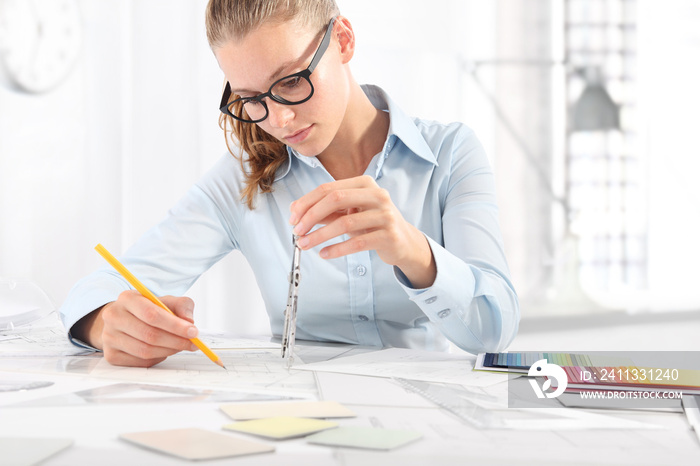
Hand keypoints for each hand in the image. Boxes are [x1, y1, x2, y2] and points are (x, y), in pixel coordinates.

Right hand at [73, 291, 198, 367]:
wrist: (124, 320)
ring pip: (145, 351)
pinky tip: (164, 350)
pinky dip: (158, 358)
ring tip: (180, 346)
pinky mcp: (110, 355)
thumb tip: (189, 322)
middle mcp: (114, 316)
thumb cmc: (149, 310)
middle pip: (149, 335)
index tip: (193, 331)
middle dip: (176, 341)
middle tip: (193, 343)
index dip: (175, 325)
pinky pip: (140, 362)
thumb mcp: (167, 301)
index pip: (152, 314)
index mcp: (127, 298)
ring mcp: (109, 337)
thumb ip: (182, 306)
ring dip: (169, 351)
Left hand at [289, 175, 435, 287]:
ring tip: (305, 244)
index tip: (293, 217)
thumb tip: (297, 212)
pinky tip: (324, 253)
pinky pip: (357, 243)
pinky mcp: (389, 236)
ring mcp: (385, 215)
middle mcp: (377, 195)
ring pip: (345, 223)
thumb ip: (327, 211)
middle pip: (335, 199)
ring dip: (320, 235)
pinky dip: (337, 249)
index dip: (307, 202)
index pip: (329, 188)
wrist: (404, 241)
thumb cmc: (373, 224)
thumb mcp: (350, 213)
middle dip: (311, 216)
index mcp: (365, 183)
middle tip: (297, 231)